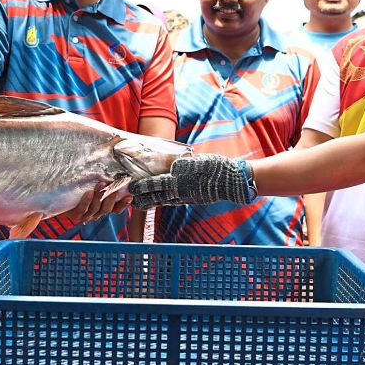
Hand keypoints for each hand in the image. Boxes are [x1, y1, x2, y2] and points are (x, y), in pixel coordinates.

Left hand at [63, 180, 132, 223]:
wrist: (58, 195)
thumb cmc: (78, 185)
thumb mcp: (92, 180)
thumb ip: (104, 178)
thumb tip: (115, 165)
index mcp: (103, 207)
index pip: (117, 209)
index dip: (124, 204)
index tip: (129, 196)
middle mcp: (96, 213)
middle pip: (107, 209)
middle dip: (111, 197)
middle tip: (113, 185)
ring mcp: (85, 215)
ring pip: (96, 209)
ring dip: (99, 196)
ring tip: (101, 184)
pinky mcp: (74, 215)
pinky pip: (82, 210)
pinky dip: (86, 201)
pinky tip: (88, 192)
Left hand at [130, 155, 252, 209]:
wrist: (233, 182)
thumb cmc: (218, 169)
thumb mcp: (201, 162)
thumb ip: (186, 165)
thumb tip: (173, 168)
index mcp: (180, 182)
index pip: (156, 184)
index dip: (142, 187)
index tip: (131, 187)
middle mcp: (181, 192)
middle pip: (157, 197)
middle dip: (143, 199)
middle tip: (131, 200)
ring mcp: (186, 198)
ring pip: (164, 201)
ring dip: (152, 202)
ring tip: (141, 203)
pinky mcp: (192, 199)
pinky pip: (174, 201)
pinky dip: (164, 201)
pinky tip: (162, 200)